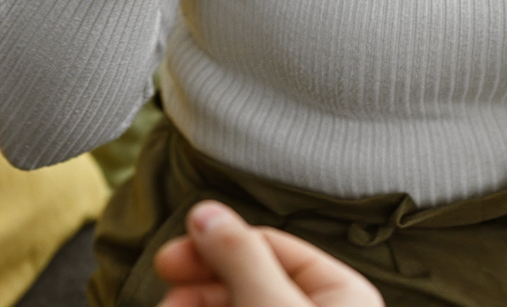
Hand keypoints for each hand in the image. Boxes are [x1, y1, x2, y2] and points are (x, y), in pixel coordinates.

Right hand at [154, 201, 381, 306]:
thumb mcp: (270, 306)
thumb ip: (240, 256)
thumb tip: (205, 210)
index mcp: (342, 292)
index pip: (269, 246)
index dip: (216, 244)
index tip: (169, 257)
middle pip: (248, 277)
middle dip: (200, 282)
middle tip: (164, 293)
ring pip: (235, 304)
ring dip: (195, 305)